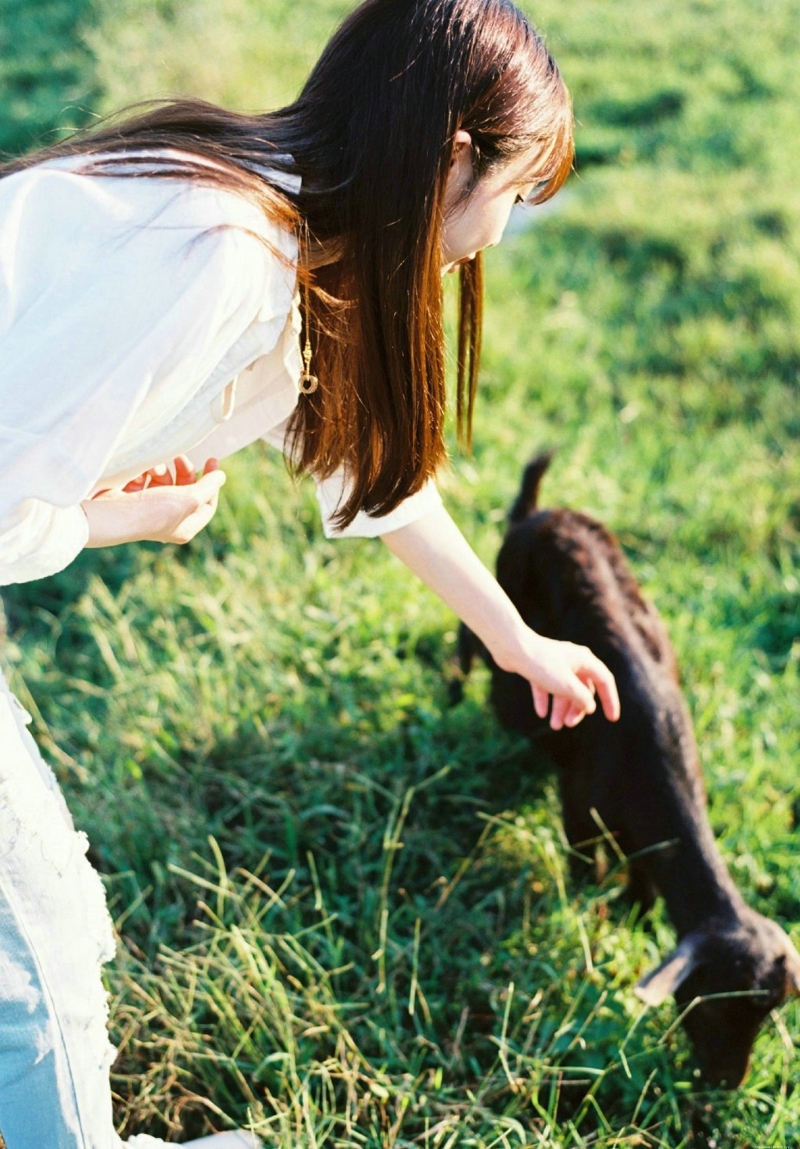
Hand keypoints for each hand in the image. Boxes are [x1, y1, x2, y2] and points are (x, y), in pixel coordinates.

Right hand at [82, 456, 225, 547]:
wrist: (109, 515)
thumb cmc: (152, 511)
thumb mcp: (188, 499)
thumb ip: (207, 486)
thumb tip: (221, 477)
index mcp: (184, 526)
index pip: (207, 503)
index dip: (212, 482)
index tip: (212, 460)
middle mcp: (168, 520)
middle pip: (186, 490)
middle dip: (185, 471)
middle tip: (180, 457)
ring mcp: (148, 509)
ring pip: (164, 481)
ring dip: (161, 470)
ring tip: (153, 468)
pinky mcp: (130, 498)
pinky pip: (143, 479)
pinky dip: (142, 473)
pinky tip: (138, 473)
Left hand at [494, 627, 619, 730]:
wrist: (511, 647)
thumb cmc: (541, 665)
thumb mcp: (566, 686)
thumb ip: (582, 698)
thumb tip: (589, 707)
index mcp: (585, 660)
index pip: (605, 681)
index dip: (610, 700)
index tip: (612, 719)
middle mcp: (573, 659)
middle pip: (582, 688)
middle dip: (577, 708)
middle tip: (568, 724)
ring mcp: (555, 662)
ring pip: (564, 689)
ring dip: (560, 708)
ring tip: (554, 725)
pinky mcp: (539, 666)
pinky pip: (547, 686)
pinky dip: (545, 699)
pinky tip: (541, 713)